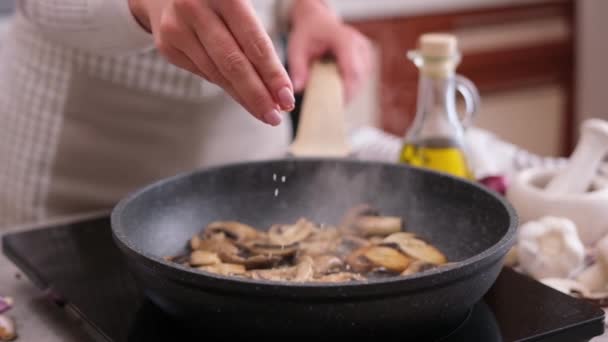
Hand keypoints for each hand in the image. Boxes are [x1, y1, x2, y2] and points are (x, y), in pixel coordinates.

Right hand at [128, 0, 294, 125]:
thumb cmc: (218, 0)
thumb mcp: (239, 4)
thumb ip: (258, 37)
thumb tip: (280, 88)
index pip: (255, 42)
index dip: (272, 74)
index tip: (287, 98)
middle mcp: (196, 7)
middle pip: (233, 63)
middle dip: (258, 95)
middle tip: (276, 116)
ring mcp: (177, 27)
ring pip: (217, 73)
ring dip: (244, 97)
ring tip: (265, 112)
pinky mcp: (166, 45)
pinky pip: (204, 73)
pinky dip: (226, 86)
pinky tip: (242, 96)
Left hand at [287, 0, 372, 101]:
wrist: (318, 22)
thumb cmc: (308, 34)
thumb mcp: (297, 48)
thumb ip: (297, 68)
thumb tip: (298, 89)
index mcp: (344, 39)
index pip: (352, 70)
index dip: (346, 90)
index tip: (335, 105)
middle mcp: (359, 44)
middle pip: (358, 78)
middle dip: (345, 95)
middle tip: (329, 108)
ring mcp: (365, 52)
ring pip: (361, 81)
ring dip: (347, 92)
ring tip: (329, 98)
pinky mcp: (366, 60)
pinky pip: (360, 80)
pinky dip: (349, 87)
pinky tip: (335, 89)